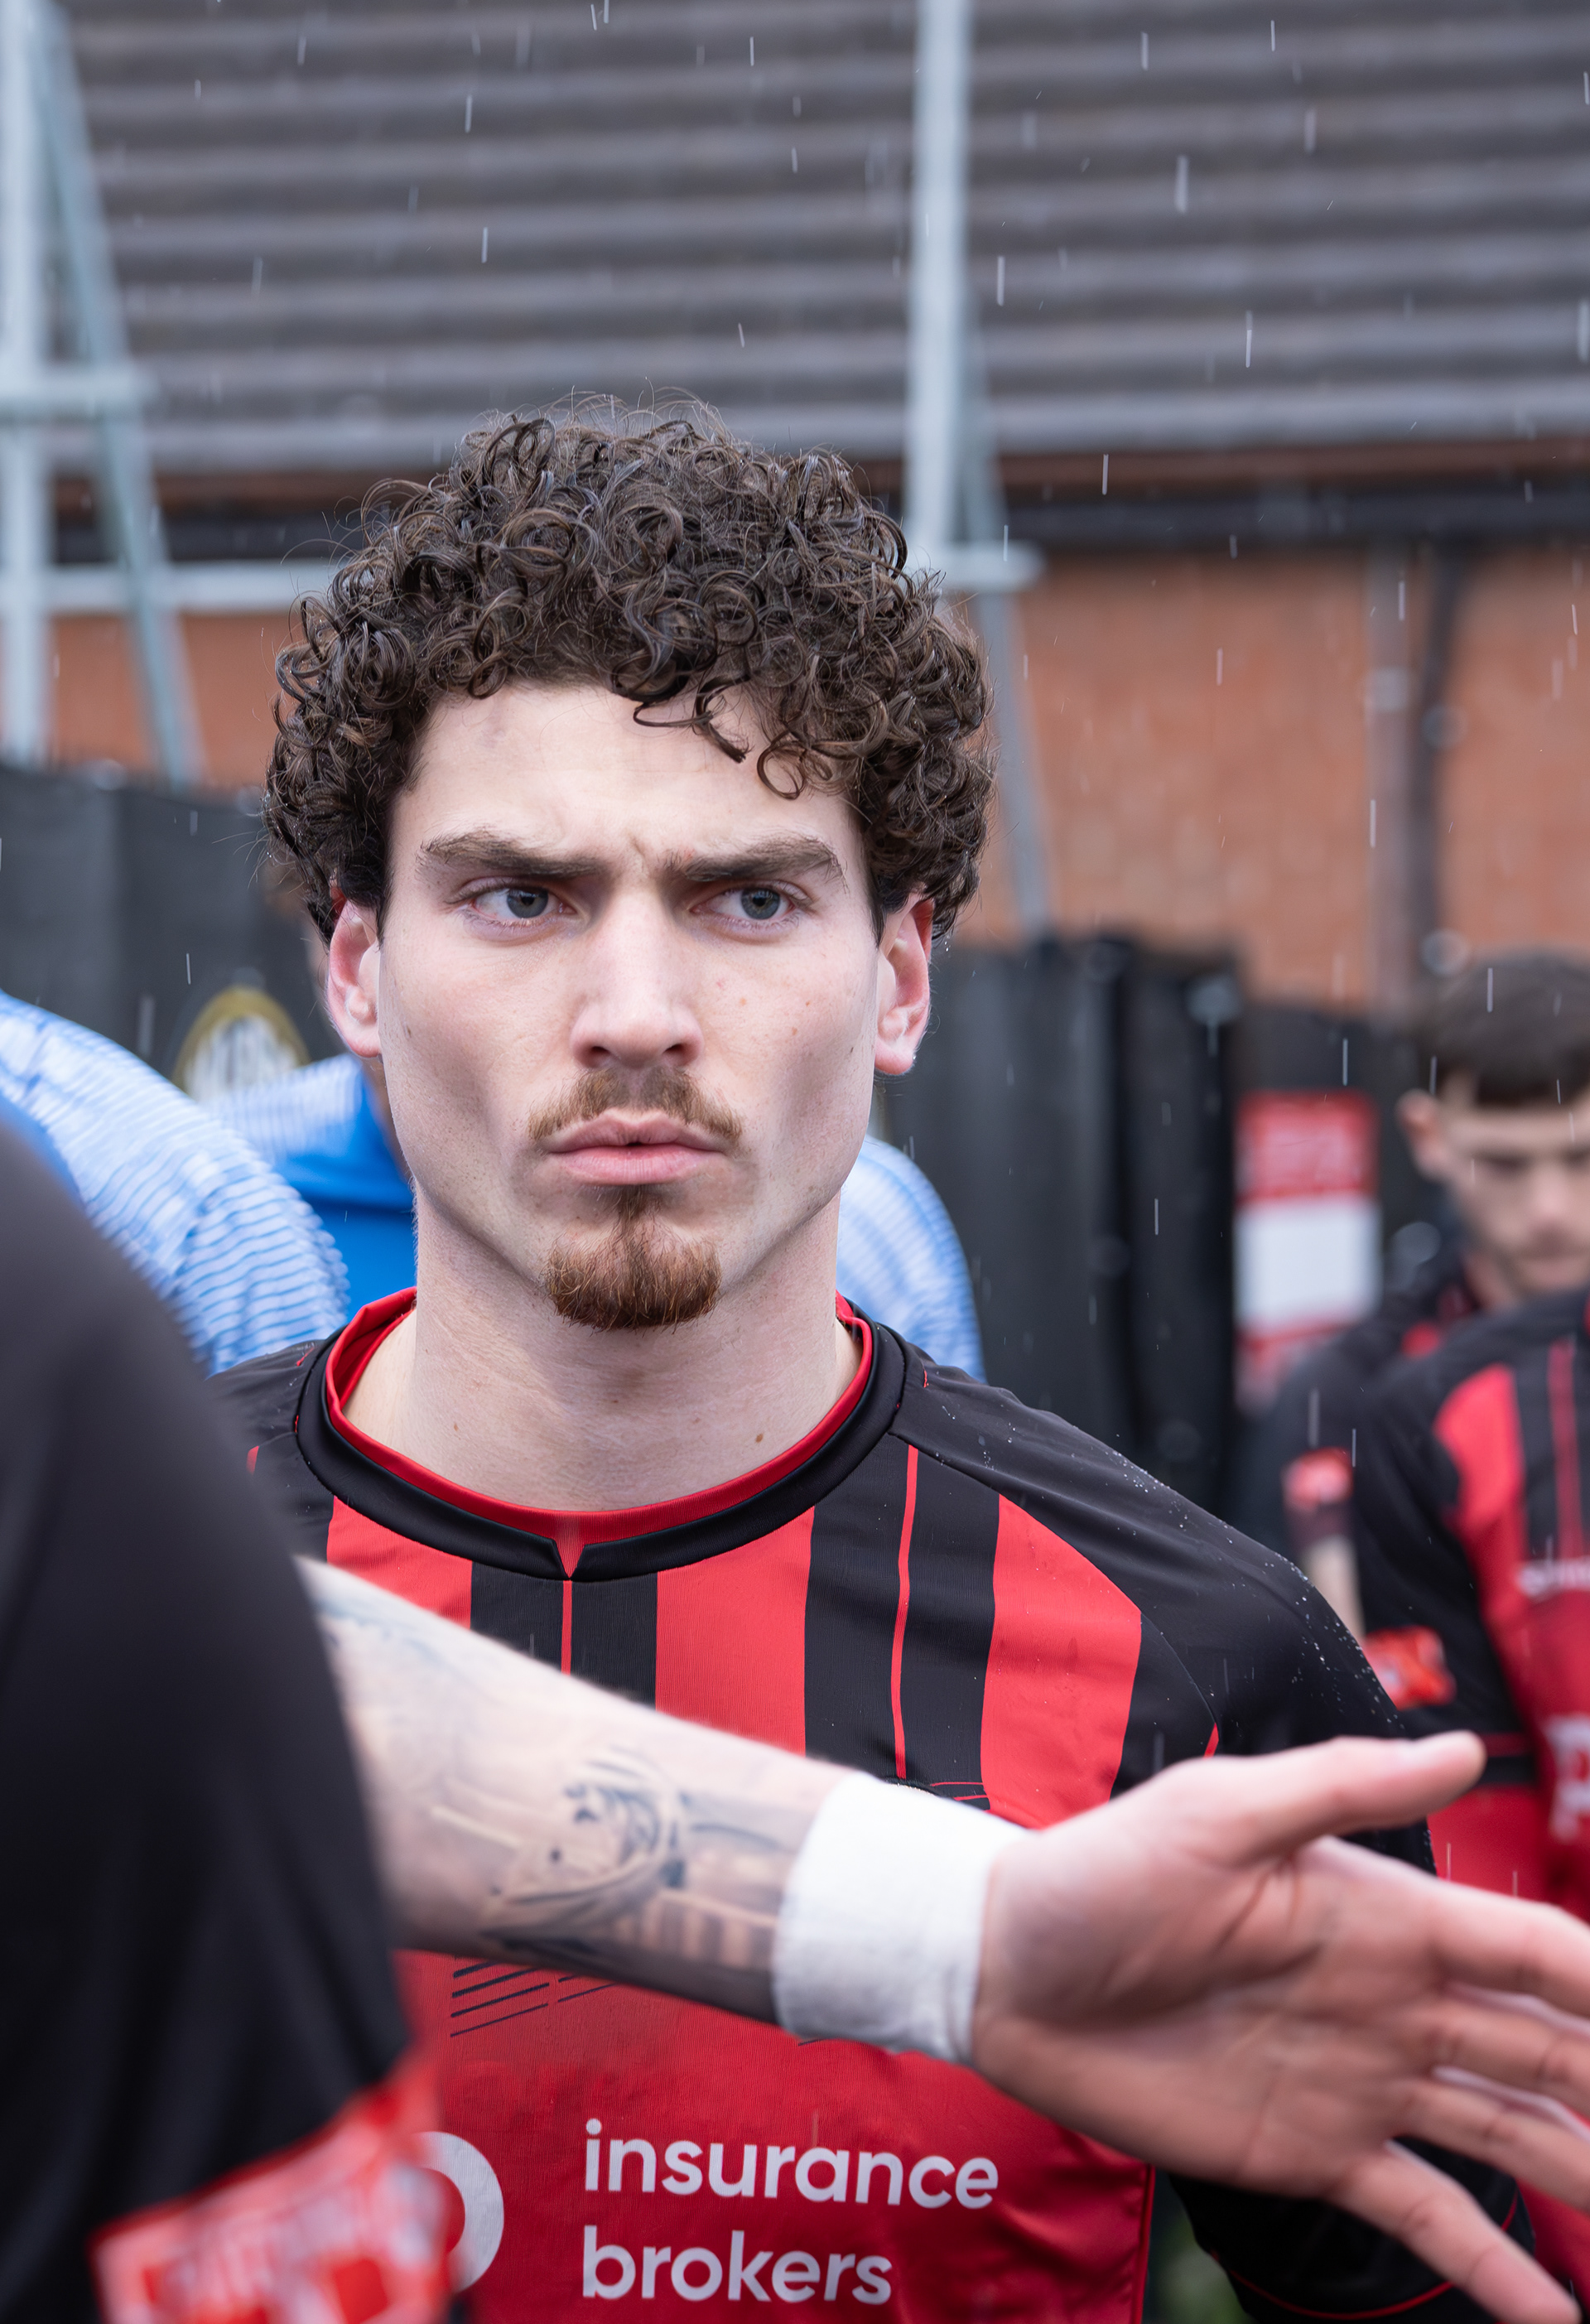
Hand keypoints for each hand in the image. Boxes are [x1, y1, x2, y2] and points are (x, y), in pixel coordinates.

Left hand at [973, 1733, 1589, 2323]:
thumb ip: (1343, 1785)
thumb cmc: (1104, 1872)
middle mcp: (1396, 2001)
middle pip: (1546, 2054)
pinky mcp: (1313, 2151)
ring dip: (1586, 2177)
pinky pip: (1425, 2216)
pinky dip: (1497, 2270)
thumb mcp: (1217, 1811)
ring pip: (1512, 2137)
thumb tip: (1467, 1745)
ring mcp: (1362, 2082)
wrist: (1008, 1970)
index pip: (1536, 1956)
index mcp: (1386, 1916)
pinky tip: (1561, 2317)